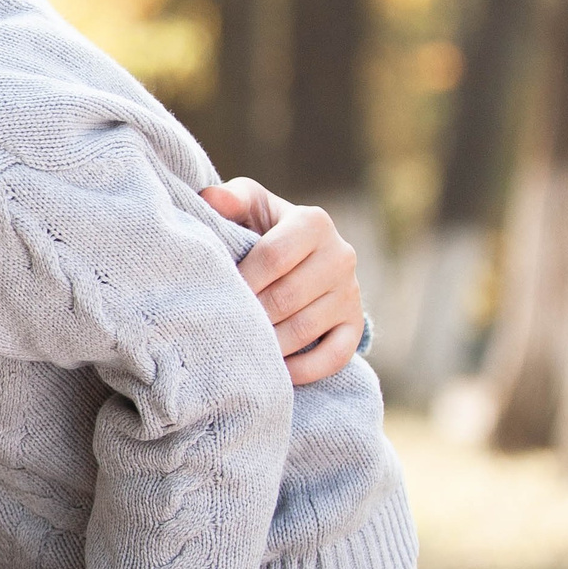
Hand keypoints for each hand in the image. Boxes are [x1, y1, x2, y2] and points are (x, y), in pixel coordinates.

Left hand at [201, 178, 363, 384]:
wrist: (299, 257)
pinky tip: (274, 370)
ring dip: (269, 344)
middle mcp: (341, 256)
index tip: (217, 292)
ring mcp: (351, 293)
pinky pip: (334, 357)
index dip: (242, 279)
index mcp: (313, 222)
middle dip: (251, 315)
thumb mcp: (248, 205)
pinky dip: (302, 370)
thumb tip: (212, 199)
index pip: (273, 257)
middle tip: (222, 326)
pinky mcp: (355, 325)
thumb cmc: (261, 228)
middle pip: (286, 298)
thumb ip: (231, 199)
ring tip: (239, 347)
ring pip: (305, 329)